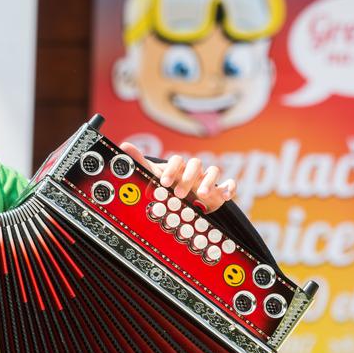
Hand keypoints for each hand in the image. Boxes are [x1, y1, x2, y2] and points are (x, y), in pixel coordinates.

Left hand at [120, 142, 235, 213]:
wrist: (181, 206)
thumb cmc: (166, 189)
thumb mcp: (151, 177)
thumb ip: (139, 162)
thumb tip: (123, 146)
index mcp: (178, 168)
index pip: (177, 160)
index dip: (171, 169)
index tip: (163, 183)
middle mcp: (193, 172)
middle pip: (196, 164)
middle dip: (188, 177)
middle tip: (179, 194)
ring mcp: (207, 181)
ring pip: (213, 171)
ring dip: (209, 181)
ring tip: (201, 195)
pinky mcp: (219, 193)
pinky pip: (229, 185)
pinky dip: (230, 188)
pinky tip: (226, 194)